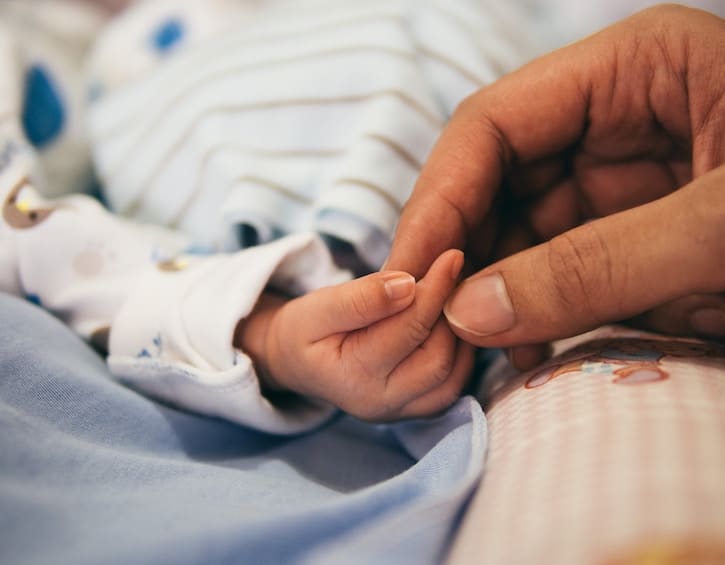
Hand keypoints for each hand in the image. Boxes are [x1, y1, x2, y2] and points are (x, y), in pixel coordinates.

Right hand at [236, 250, 472, 421]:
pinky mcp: (415, 410)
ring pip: (453, 374)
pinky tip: (450, 322)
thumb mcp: (319, 307)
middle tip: (453, 275)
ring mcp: (400, 412)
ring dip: (459, 333)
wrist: (297, 361)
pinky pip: (453, 385)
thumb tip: (408, 284)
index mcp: (353, 377)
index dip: (435, 289)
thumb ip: (361, 298)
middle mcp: (380, 404)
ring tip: (451, 296)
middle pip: (438, 357)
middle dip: (450, 313)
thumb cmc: (305, 330)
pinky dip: (461, 352)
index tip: (451, 256)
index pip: (408, 329)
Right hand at [386, 5, 724, 367]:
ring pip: (520, 233)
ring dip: (492, 292)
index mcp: (633, 68)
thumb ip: (594, 268)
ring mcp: (622, 181)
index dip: (439, 196)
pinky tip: (521, 352)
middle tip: (432, 325)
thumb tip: (471, 312)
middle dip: (461, 254)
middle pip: (498, 181)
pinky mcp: (633, 237)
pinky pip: (557, 269)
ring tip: (473, 352)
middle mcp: (615, 119)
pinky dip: (531, 312)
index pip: (494, 124)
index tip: (410, 270)